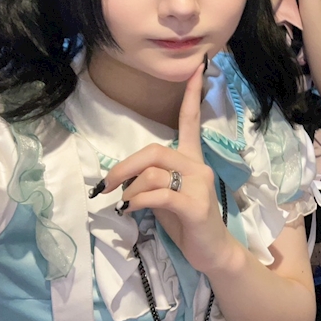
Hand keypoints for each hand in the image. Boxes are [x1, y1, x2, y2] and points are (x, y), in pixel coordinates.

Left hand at [102, 62, 227, 273]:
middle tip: (107, 185)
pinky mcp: (195, 205)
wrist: (212, 251)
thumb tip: (122, 178)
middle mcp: (198, 166)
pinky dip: (137, 202)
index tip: (198, 68)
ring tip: (127, 206)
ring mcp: (199, 185)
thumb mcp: (165, 196)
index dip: (192, 95)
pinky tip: (130, 210)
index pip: (191, 121)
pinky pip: (158, 195)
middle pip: (155, 152)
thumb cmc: (187, 222)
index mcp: (192, 159)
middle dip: (124, 167)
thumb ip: (150, 179)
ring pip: (153, 174)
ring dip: (130, 191)